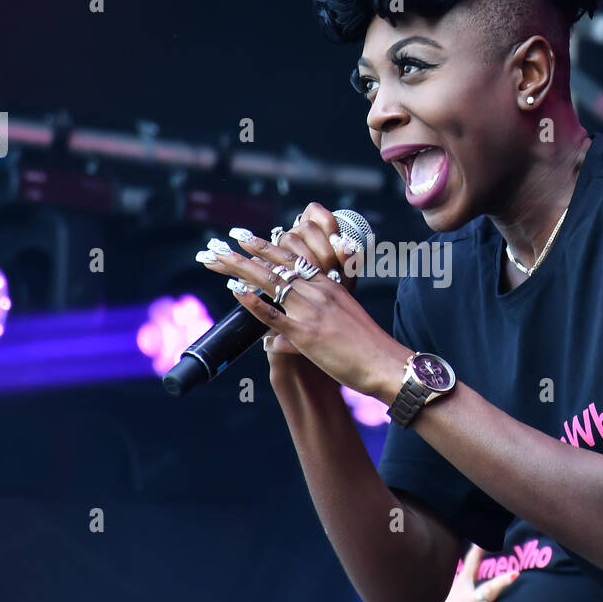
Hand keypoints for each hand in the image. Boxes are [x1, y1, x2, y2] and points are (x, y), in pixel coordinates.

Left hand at [197, 203, 408, 393]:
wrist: (385, 363)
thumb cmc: (369, 347)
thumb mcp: (346, 320)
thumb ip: (323, 315)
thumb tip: (305, 318)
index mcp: (329, 286)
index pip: (293, 259)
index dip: (267, 246)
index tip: (246, 237)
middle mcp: (319, 292)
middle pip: (276, 264)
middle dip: (246, 251)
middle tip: (222, 239)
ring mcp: (311, 311)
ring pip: (270, 282)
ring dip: (240, 267)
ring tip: (217, 255)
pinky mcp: (306, 334)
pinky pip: (273, 314)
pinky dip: (252, 301)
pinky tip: (235, 290)